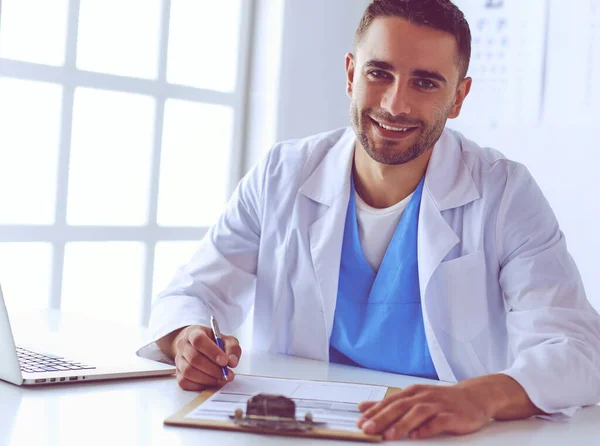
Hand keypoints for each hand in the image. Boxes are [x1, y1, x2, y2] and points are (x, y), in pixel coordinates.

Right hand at [172, 325, 241, 390]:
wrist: (197, 346)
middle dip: (213, 369)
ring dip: (207, 378)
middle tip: (227, 374)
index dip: (212, 352)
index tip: (224, 361)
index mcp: (194, 333)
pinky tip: (210, 381)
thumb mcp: (226, 340)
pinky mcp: (177, 373)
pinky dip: (198, 385)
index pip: (198, 340)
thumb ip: (232, 348)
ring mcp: (178, 359)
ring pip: (188, 372)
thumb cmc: (213, 343)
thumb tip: (232, 362)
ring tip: (220, 379)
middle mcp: (183, 345)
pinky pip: (184, 382)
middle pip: (194, 358)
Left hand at [357, 383, 490, 439]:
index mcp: (412, 393)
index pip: (389, 402)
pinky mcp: (452, 415)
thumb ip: (389, 404)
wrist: (475, 396)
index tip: (360, 423)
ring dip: (402, 424)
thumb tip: (364, 407)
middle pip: (399, 407)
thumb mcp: (413, 398)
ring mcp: (438, 405)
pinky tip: (417, 435)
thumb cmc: (441, 399)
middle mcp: (423, 396)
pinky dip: (427, 428)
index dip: (374, 413)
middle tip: (368, 429)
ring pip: (417, 413)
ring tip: (389, 435)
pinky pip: (438, 422)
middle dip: (382, 418)